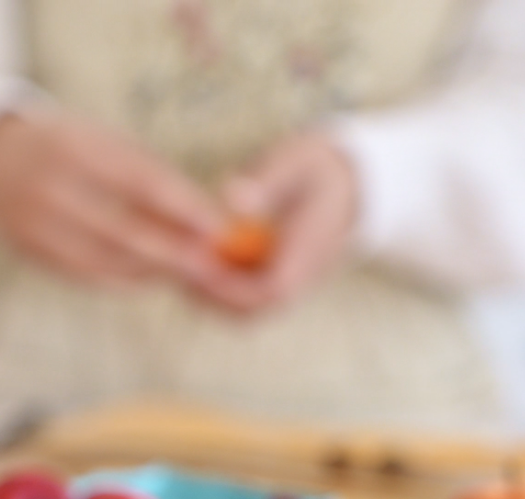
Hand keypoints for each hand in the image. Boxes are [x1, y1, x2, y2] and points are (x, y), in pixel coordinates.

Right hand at [0, 112, 223, 286]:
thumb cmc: (72, 148)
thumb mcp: (106, 142)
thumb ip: (149, 175)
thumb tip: (203, 218)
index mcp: (76, 148)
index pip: (141, 182)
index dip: (183, 208)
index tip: (216, 227)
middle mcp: (51, 188)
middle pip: (123, 232)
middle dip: (172, 252)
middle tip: (209, 264)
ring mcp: (35, 225)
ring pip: (106, 262)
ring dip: (152, 271)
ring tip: (185, 272)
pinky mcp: (31, 252)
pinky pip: (86, 276)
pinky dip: (124, 280)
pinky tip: (150, 277)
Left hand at [189, 132, 359, 315]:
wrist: (348, 184)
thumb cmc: (315, 166)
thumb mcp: (296, 158)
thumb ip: (267, 177)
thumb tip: (232, 197)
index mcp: (311, 249)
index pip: (273, 289)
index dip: (232, 287)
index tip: (196, 265)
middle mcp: (304, 277)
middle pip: (255, 312)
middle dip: (212, 299)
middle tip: (176, 272)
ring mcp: (291, 285)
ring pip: (247, 313)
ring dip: (210, 299)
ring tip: (179, 268)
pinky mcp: (277, 284)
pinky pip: (245, 304)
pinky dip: (216, 294)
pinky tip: (192, 266)